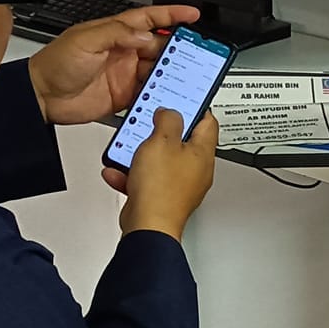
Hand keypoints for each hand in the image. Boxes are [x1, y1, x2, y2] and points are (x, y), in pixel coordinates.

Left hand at [27, 4, 200, 125]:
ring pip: (158, 70)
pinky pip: (148, 93)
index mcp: (115, 32)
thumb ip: (117, 34)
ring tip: (185, 75)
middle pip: (159, 46)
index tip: (192, 14)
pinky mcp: (125, 95)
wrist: (42, 96)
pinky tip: (167, 94)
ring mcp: (126, 73)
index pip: (150, 19)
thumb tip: (145, 35)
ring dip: (171, 72)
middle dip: (177, 48)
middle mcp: (124, 51)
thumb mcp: (85, 40)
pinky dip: (159, 94)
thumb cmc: (55, 63)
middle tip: (195, 52)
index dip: (172, 15)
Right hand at [106, 109, 218, 239]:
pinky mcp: (161, 197)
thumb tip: (169, 113)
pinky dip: (131, 175)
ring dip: (141, 154)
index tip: (180, 100)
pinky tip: (120, 172)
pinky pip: (146, 179)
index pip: (208, 122)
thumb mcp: (162, 141)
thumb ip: (168, 120)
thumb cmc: (161, 190)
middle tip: (149, 123)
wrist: (147, 227)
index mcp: (203, 154)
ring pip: (160, 160)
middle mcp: (195, 170)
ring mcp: (179, 185)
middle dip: (160, 131)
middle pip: (181, 141)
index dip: (195, 107)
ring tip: (130, 149)